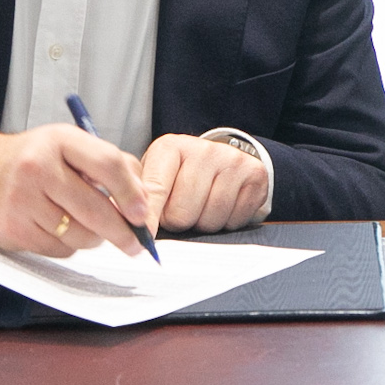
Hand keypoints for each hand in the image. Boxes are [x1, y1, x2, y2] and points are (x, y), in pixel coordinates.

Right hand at [0, 125, 152, 256]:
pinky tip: (57, 228)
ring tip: (85, 224)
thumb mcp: (69, 145)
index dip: (131, 193)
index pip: (108, 165)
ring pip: (80, 235)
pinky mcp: (11, 229)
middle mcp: (37, 167)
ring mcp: (21, 200)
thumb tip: (142, 200)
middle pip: (96, 209)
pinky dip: (67, 245)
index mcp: (59, 140)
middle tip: (135, 242)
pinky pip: (58, 249)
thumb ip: (110, 164)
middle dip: (122, 232)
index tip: (142, 214)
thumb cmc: (30, 160)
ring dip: (93, 238)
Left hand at [140, 135, 269, 233]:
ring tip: (202, 206)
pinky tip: (224, 205)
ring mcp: (232, 160)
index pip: (155, 191)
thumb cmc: (183, 172)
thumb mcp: (157, 175)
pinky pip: (235, 220)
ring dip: (204, 223)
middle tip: (182, 209)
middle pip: (182, 214)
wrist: (222, 158)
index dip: (148, 219)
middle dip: (179, 221)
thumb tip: (130, 226)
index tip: (144, 237)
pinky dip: (227, 222)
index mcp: (170, 147)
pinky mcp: (255, 174)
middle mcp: (203, 149)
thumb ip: (144, 198)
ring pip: (210, 220)